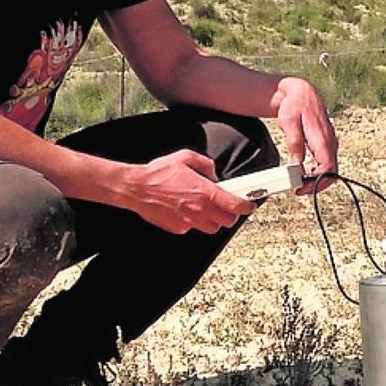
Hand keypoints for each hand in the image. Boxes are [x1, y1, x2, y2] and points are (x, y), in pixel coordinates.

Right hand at [128, 149, 255, 233]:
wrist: (136, 188)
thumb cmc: (158, 174)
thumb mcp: (185, 158)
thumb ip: (205, 164)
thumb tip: (213, 172)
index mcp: (205, 193)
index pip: (235, 205)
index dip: (246, 206)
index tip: (249, 204)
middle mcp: (199, 210)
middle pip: (227, 221)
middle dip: (230, 214)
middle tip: (226, 205)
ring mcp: (189, 222)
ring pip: (212, 228)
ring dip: (214, 220)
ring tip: (205, 207)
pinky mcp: (178, 228)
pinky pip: (193, 228)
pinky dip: (194, 221)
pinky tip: (186, 210)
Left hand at [273, 76, 338, 194]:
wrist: (302, 93)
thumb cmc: (295, 105)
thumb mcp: (289, 122)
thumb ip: (294, 142)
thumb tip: (297, 162)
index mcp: (322, 138)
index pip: (328, 166)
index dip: (317, 181)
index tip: (303, 186)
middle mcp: (330, 142)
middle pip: (332, 172)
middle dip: (318, 184)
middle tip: (301, 190)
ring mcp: (330, 143)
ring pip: (331, 168)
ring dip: (318, 179)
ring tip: (301, 183)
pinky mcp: (327, 144)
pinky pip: (328, 162)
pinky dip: (319, 171)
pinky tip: (306, 173)